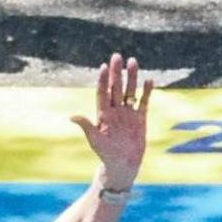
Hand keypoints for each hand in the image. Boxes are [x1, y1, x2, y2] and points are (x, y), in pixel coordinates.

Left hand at [71, 52, 153, 188]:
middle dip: (117, 72)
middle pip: (116, 87)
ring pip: (130, 91)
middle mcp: (116, 110)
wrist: (122, 165)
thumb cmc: (106, 154)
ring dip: (132, 77)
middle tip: (117, 56)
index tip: (103, 67)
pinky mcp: (140, 118)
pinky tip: (149, 80)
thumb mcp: (95, 140)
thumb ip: (86, 126)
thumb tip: (72, 116)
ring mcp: (128, 113)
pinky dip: (147, 92)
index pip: (103, 92)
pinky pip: (144, 102)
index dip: (103, 80)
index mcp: (103, 114)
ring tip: (133, 61)